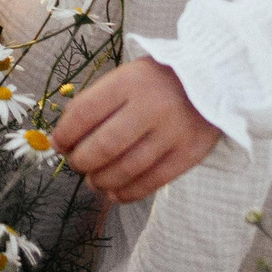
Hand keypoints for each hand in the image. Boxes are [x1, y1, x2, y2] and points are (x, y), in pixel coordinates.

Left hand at [54, 59, 223, 205]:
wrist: (214, 79)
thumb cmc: (158, 81)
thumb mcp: (126, 77)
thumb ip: (98, 101)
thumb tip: (65, 138)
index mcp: (129, 82)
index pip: (85, 112)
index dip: (66, 133)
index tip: (58, 144)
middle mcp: (151, 106)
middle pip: (104, 145)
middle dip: (82, 161)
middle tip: (77, 164)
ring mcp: (173, 132)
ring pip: (127, 168)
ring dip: (102, 180)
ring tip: (94, 181)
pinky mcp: (189, 153)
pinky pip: (153, 181)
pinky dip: (129, 192)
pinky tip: (115, 194)